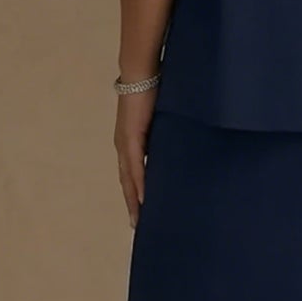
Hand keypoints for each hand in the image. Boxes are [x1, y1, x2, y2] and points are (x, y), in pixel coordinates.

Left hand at [114, 87, 157, 228]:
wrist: (142, 74)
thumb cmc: (153, 91)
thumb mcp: (160, 119)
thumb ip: (164, 134)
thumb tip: (178, 147)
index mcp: (130, 142)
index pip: (131, 174)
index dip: (134, 194)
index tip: (140, 212)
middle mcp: (123, 146)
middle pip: (127, 182)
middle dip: (132, 204)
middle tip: (138, 226)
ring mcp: (125, 144)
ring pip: (128, 180)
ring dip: (133, 201)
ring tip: (140, 220)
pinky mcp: (131, 139)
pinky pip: (136, 167)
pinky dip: (139, 185)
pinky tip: (143, 200)